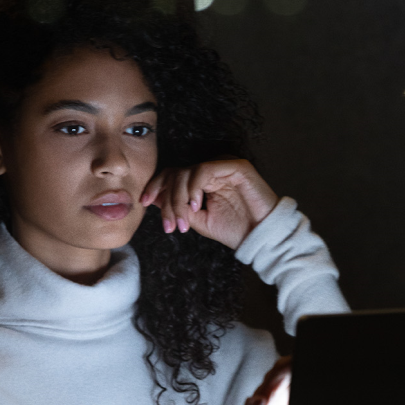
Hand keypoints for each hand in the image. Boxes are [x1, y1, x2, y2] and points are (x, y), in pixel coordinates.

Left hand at [139, 157, 278, 248]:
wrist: (261, 237)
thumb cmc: (235, 230)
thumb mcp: (198, 221)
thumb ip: (178, 208)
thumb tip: (152, 198)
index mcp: (204, 181)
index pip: (173, 175)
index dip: (156, 186)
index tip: (143, 202)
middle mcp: (212, 170)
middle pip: (176, 174)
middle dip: (167, 200)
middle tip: (170, 225)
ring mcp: (224, 166)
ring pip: (187, 172)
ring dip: (179, 198)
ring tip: (183, 221)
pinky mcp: (236, 166)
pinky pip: (204, 170)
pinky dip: (194, 187)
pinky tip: (196, 206)